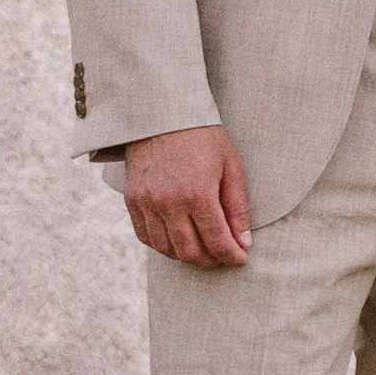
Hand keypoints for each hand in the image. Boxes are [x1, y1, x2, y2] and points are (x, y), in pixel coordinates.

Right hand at [124, 125, 250, 266]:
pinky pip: (145, 236)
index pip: (217, 242)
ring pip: (166, 249)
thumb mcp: (231, 166)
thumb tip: (244, 242)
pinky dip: (162, 245)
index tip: (241, 258)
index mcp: (198, 194)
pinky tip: (177, 241)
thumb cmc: (203, 137)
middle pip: (190, 252)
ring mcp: (146, 202)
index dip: (232, 256)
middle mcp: (169, 203)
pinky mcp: (132, 199)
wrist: (163, 113)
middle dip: (211, 261)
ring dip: (186, 256)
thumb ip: (238, 207)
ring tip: (202, 250)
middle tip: (222, 257)